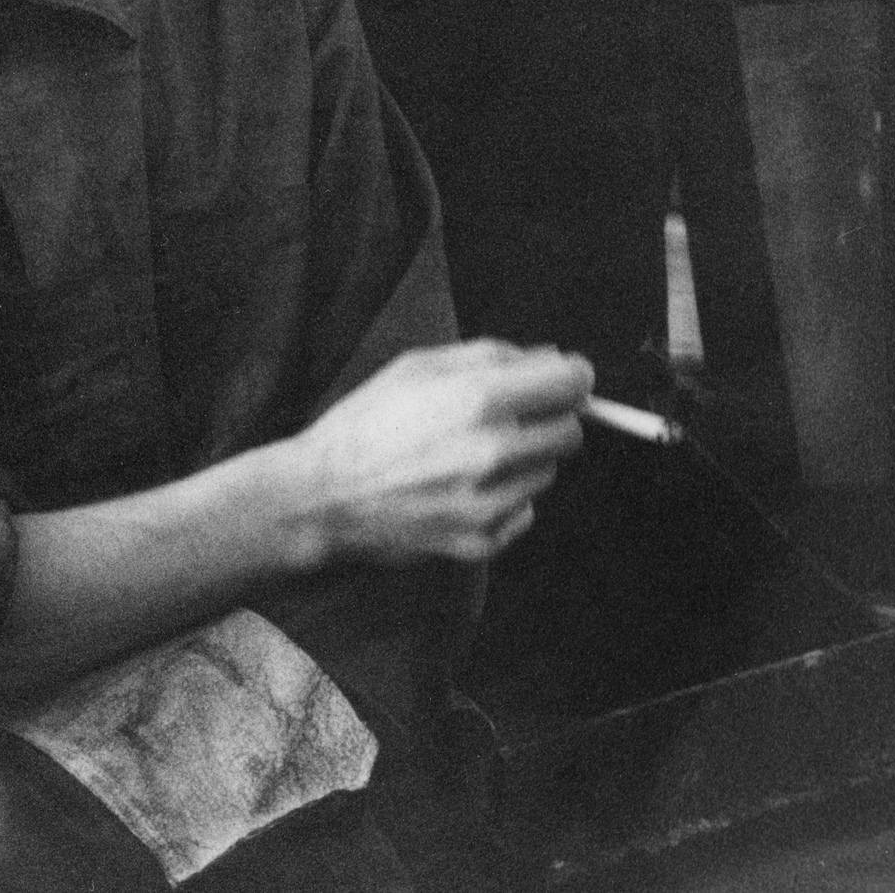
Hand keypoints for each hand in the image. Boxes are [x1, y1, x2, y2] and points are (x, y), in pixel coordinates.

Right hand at [292, 338, 591, 564]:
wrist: (322, 496)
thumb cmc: (364, 426)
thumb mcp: (414, 367)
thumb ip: (487, 355)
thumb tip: (547, 358)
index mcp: (476, 399)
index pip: (571, 383)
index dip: (571, 376)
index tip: (564, 379)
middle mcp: (492, 451)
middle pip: (570, 431)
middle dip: (545, 419)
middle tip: (506, 418)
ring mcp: (490, 501)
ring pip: (547, 473)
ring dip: (522, 461)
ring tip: (469, 456)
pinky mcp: (484, 539)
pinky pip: (525, 511)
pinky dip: (503, 499)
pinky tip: (459, 489)